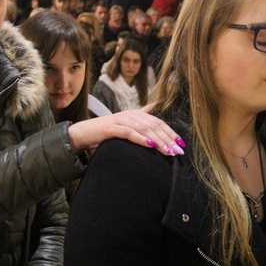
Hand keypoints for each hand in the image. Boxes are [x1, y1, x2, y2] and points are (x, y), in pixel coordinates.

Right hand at [68, 109, 184, 155]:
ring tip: (168, 151)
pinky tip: (150, 145)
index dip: (171, 132)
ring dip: (158, 140)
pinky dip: (141, 138)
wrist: (83, 133)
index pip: (158, 122)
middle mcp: (130, 114)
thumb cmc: (107, 133)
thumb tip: (155, 119)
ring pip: (144, 129)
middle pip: (154, 125)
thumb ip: (140, 124)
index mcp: (136, 114)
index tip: (181, 144)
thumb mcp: (126, 127)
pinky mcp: (111, 128)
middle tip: (178, 151)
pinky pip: (129, 133)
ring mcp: (121, 120)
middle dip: (168, 139)